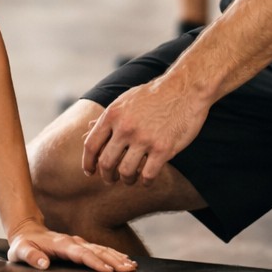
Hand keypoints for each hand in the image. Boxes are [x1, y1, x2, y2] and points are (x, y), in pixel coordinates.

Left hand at [5, 219, 136, 271]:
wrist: (26, 230)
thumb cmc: (22, 244)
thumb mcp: (20, 251)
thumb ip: (31, 256)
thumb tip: (43, 263)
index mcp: (60, 244)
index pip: (80, 253)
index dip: (94, 261)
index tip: (108, 270)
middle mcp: (72, 241)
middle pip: (96, 250)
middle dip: (113, 260)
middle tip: (129, 269)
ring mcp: (78, 242)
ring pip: (101, 249)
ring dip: (116, 257)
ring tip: (132, 266)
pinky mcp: (80, 245)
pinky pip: (100, 249)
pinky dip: (113, 254)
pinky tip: (124, 259)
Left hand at [82, 76, 207, 184]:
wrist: (184, 88)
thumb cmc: (153, 95)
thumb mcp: (125, 101)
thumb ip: (107, 118)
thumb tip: (86, 131)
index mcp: (113, 115)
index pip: (91, 145)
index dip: (87, 162)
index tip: (90, 171)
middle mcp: (125, 128)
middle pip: (106, 163)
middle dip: (106, 176)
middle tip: (110, 179)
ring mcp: (144, 139)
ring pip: (126, 172)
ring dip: (126, 180)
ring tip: (129, 179)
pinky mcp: (163, 149)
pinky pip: (148, 175)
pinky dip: (145, 182)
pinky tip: (146, 180)